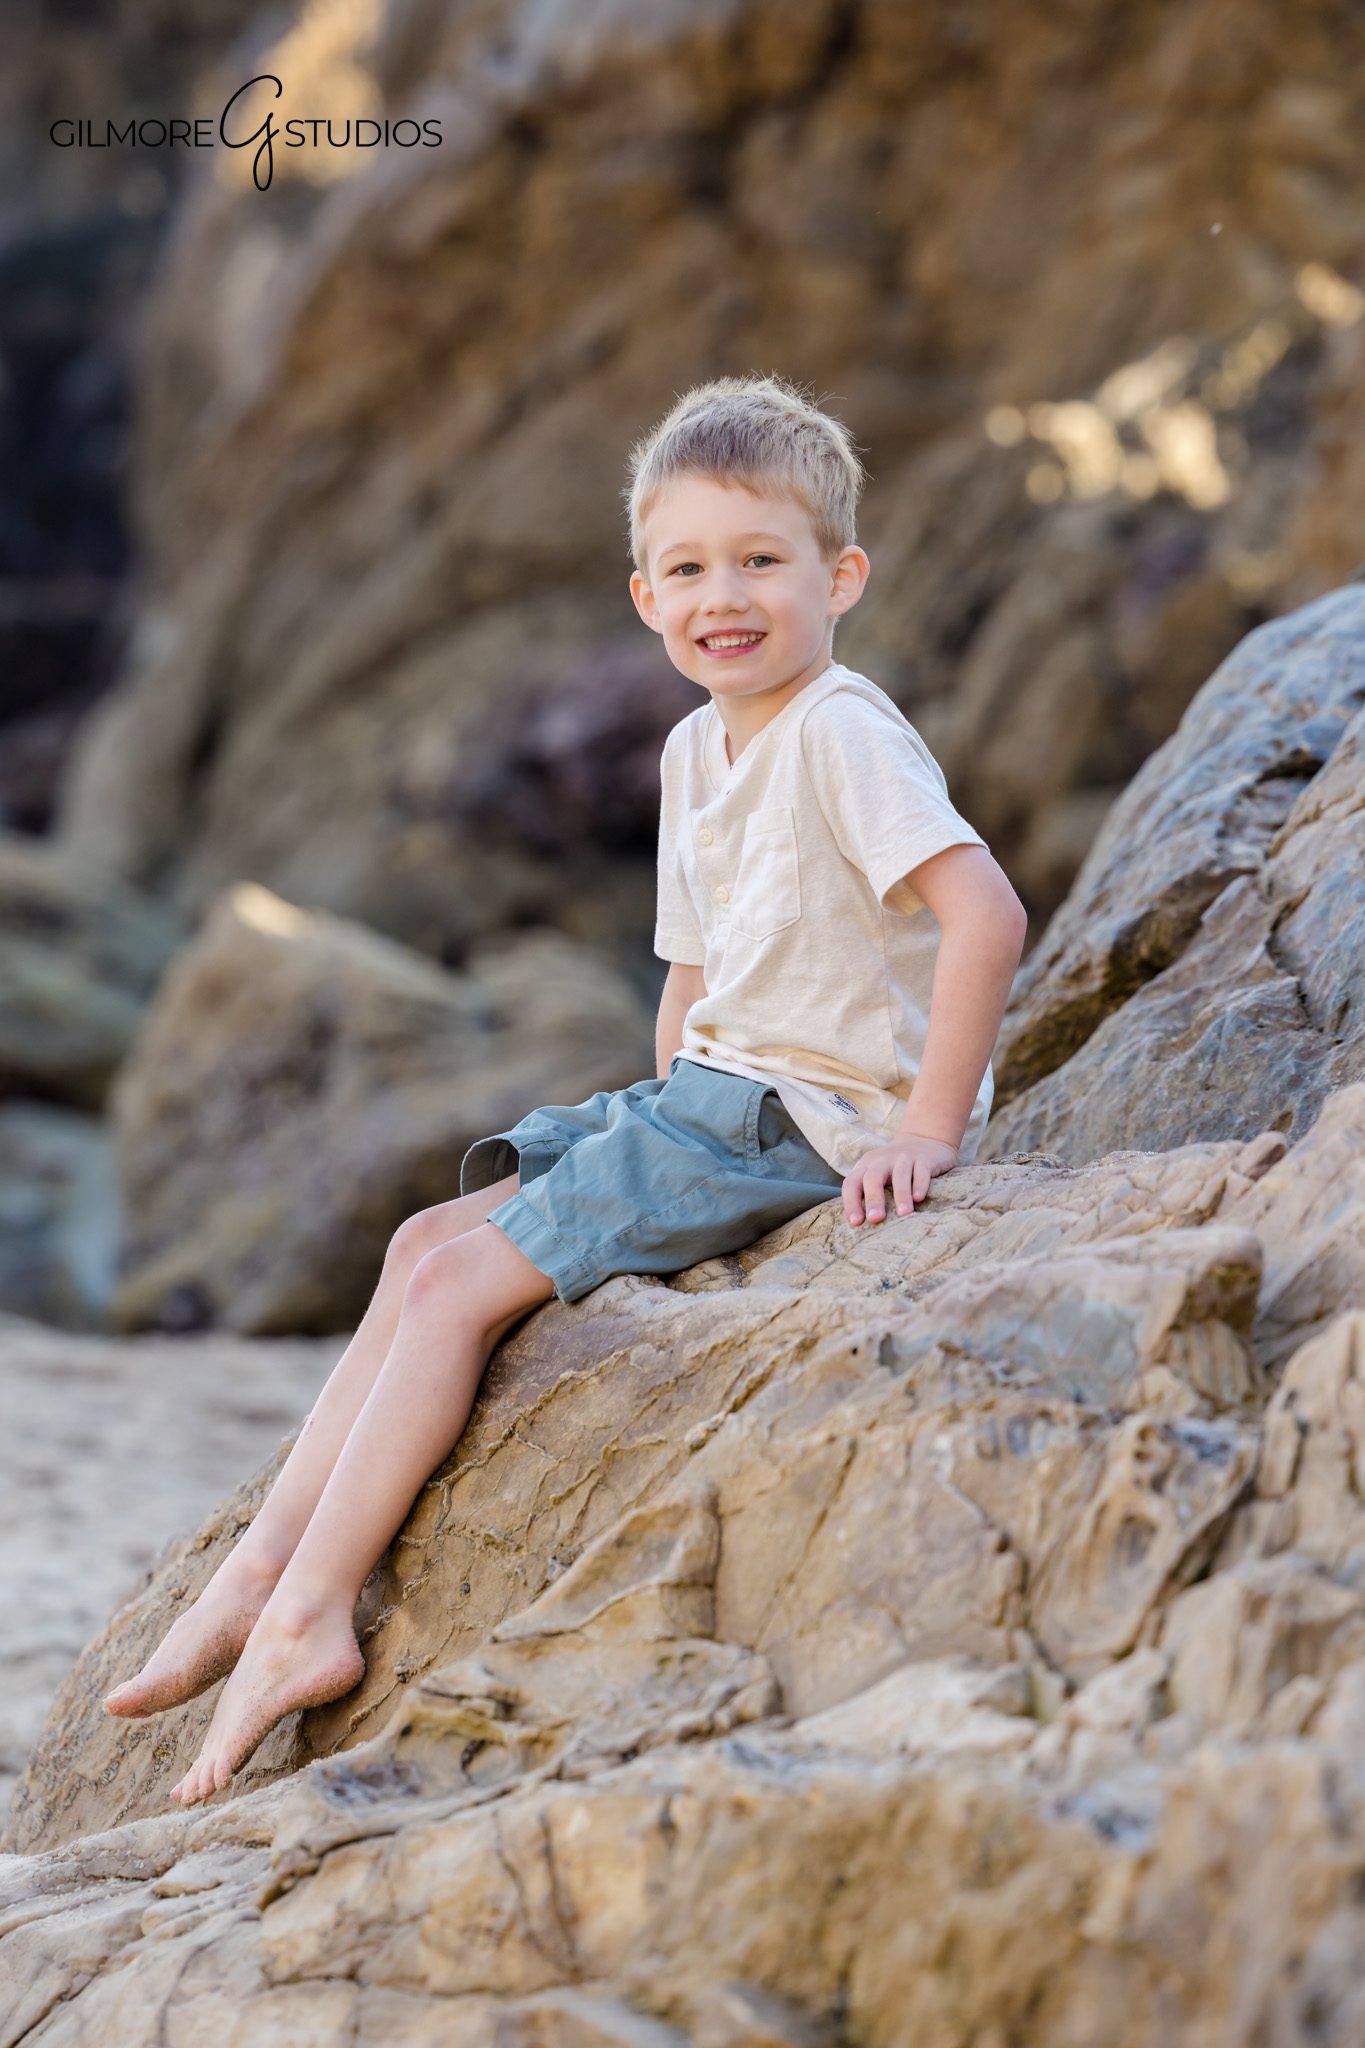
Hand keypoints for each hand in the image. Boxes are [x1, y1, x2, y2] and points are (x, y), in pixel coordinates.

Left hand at [842, 1133, 959, 1224]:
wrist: (924, 1141)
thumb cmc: (894, 1169)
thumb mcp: (877, 1175)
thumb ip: (867, 1194)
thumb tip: (859, 1226)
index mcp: (866, 1166)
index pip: (852, 1183)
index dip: (851, 1202)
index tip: (856, 1222)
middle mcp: (882, 1160)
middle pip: (873, 1177)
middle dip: (873, 1199)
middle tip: (875, 1219)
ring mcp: (904, 1157)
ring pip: (900, 1175)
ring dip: (901, 1194)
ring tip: (903, 1214)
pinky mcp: (924, 1159)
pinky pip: (921, 1171)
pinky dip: (920, 1185)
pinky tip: (919, 1198)